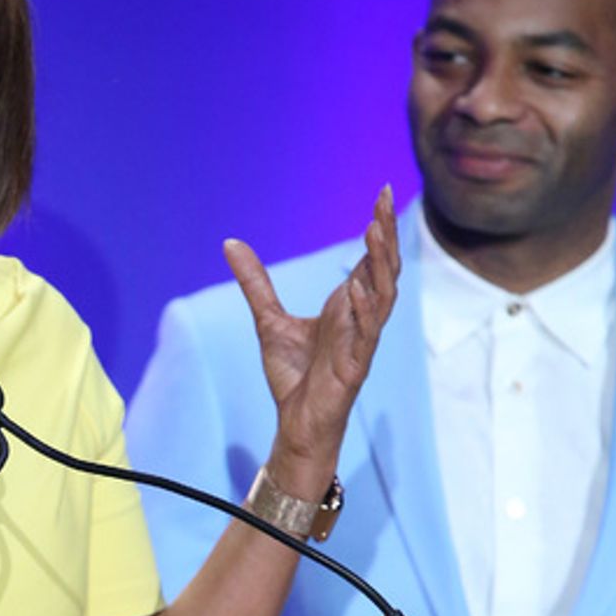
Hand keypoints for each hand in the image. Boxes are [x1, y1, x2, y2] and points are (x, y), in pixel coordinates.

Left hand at [225, 186, 399, 496]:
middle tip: (383, 199)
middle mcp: (360, 319)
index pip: (370, 259)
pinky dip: (364, 311)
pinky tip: (358, 289)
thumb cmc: (293, 375)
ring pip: (384, 296)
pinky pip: (366, 335)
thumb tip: (231, 243)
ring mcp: (361, 341)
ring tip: (375, 230)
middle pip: (383, 269)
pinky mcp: (355, 367)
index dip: (377, 228)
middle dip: (385, 235)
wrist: (295, 421)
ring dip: (381, 264)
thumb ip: (255, 282)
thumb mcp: (267, 319)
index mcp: (347, 306)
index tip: (380, 194)